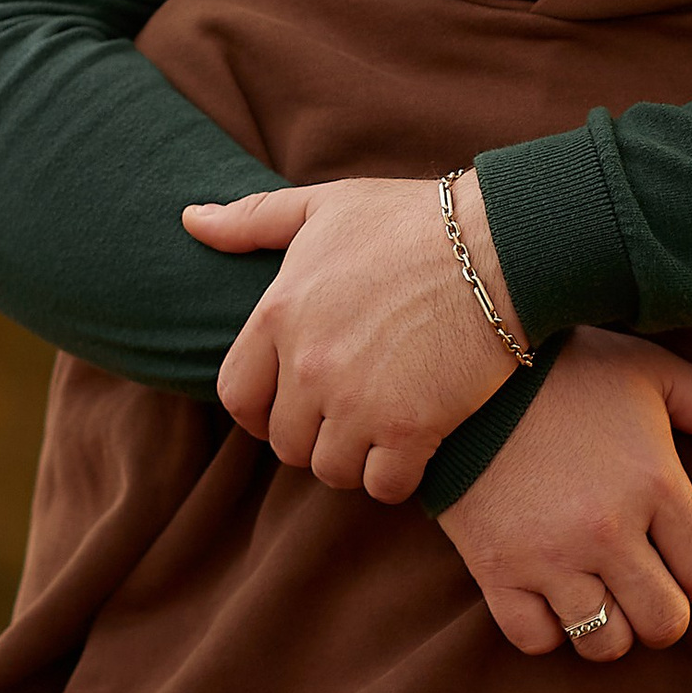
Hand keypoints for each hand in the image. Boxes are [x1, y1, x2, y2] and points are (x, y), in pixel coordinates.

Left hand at [182, 172, 520, 501]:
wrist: (500, 246)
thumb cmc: (412, 221)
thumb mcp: (326, 207)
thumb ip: (253, 219)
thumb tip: (191, 220)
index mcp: (279, 315)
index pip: (237, 397)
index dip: (260, 410)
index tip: (287, 406)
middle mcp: (308, 366)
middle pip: (285, 443)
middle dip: (312, 434)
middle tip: (347, 415)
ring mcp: (358, 402)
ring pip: (331, 470)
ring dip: (353, 459)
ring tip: (379, 431)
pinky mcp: (411, 429)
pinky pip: (383, 485)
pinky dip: (395, 476)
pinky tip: (414, 449)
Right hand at [438, 325, 691, 664]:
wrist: (463, 365)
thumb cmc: (570, 367)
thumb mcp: (655, 370)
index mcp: (654, 482)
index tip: (678, 552)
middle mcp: (606, 529)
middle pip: (664, 623)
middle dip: (663, 611)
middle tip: (644, 583)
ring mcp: (548, 555)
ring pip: (603, 643)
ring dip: (609, 625)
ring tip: (599, 591)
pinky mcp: (495, 569)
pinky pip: (535, 639)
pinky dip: (547, 628)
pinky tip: (550, 593)